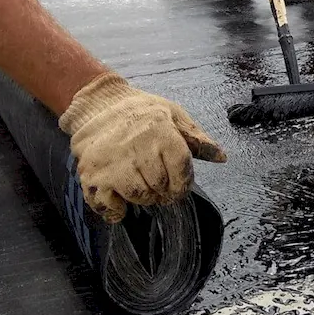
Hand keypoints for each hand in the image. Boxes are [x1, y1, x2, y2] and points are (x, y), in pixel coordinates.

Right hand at [58, 72, 226, 223]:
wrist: (98, 104)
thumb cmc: (141, 111)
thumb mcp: (173, 115)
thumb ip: (197, 138)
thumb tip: (222, 157)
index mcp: (160, 132)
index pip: (181, 171)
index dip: (183, 184)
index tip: (179, 186)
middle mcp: (136, 147)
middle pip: (161, 186)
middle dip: (163, 190)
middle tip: (157, 182)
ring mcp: (112, 162)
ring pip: (138, 196)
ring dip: (142, 196)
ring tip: (140, 183)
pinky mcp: (91, 174)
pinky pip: (108, 205)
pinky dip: (115, 210)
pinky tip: (119, 201)